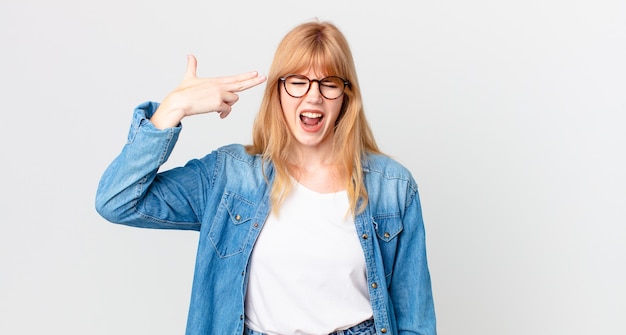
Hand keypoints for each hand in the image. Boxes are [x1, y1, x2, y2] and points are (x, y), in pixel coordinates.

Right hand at [151, 55, 266, 128]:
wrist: (178, 102)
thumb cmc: (183, 92)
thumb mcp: (189, 77)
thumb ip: (192, 66)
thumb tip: (189, 55)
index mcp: (216, 81)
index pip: (235, 78)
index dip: (246, 76)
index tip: (256, 73)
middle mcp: (220, 86)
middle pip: (241, 85)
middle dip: (253, 81)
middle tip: (263, 78)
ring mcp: (220, 95)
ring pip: (233, 101)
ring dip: (228, 105)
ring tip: (217, 106)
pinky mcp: (218, 104)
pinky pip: (227, 110)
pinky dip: (223, 113)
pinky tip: (218, 113)